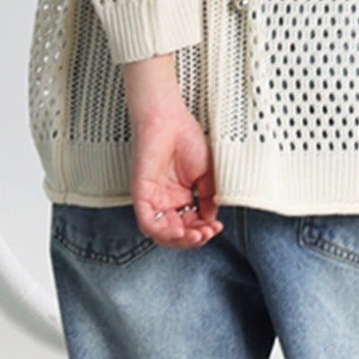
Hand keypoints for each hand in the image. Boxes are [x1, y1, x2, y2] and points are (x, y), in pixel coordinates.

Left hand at [126, 93, 222, 248]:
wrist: (168, 117)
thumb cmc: (185, 137)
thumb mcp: (206, 174)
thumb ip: (208, 198)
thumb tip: (210, 219)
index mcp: (178, 197)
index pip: (189, 225)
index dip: (203, 232)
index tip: (217, 228)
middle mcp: (164, 201)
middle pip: (176, 234)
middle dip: (193, 239)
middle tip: (207, 234)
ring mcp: (152, 199)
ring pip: (161, 234)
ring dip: (180, 241)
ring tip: (197, 235)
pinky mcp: (141, 194)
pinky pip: (148, 222)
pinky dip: (163, 232)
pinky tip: (180, 231)